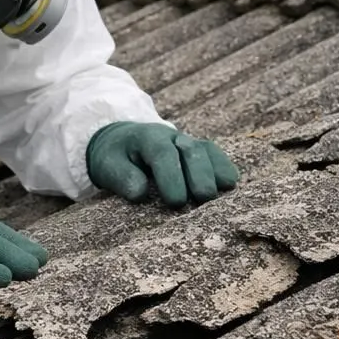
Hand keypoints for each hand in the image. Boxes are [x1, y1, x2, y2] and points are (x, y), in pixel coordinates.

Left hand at [86, 122, 239, 206]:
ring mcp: (187, 141)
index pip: (163, 154)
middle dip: (199, 173)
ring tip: (223, 191)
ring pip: (206, 150)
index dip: (171, 177)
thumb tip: (141, 193)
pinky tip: (230, 183)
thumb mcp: (108, 166)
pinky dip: (223, 166)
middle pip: (191, 150)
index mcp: (147, 138)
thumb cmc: (115, 158)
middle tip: (203, 197)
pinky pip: (214, 154)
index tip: (176, 201)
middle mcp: (171, 137)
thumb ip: (122, 177)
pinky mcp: (198, 150)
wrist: (122, 140)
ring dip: (216, 170)